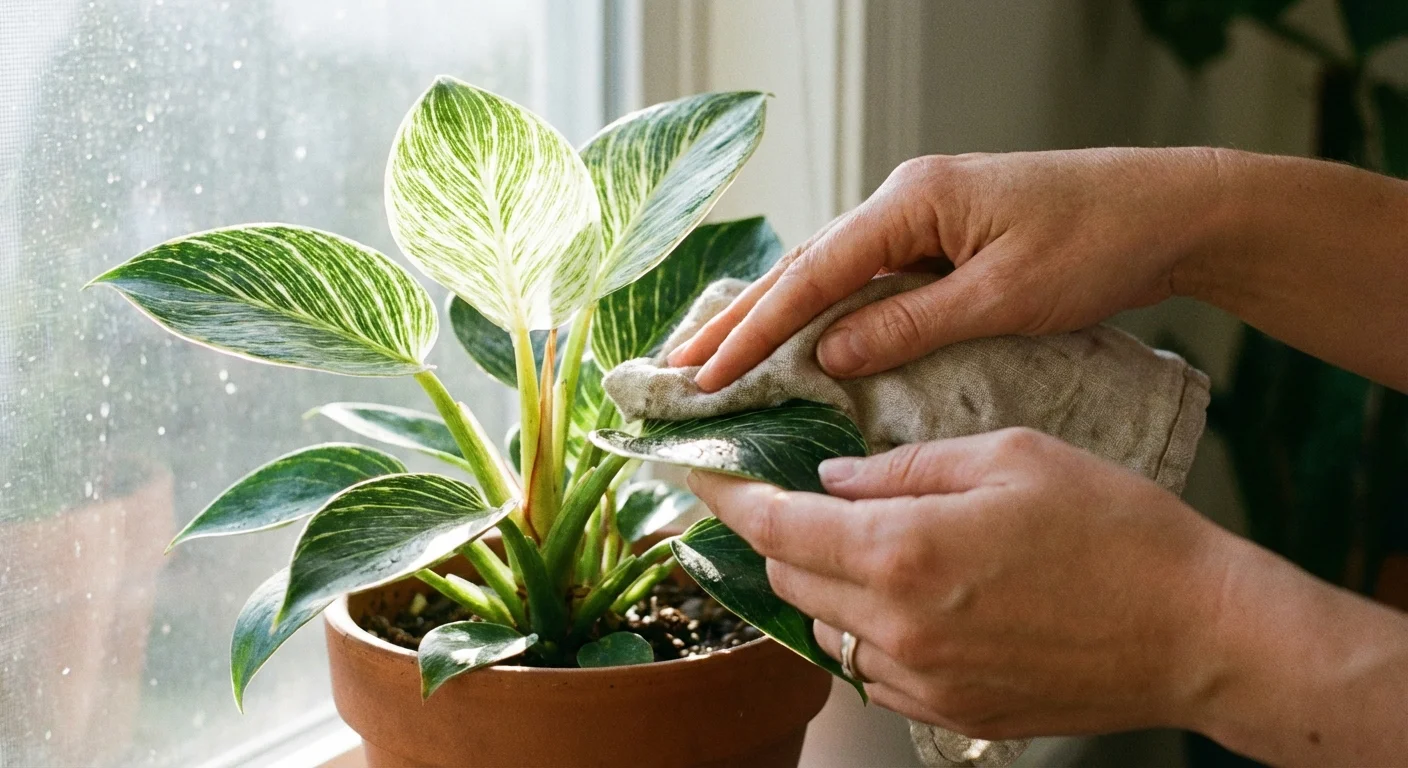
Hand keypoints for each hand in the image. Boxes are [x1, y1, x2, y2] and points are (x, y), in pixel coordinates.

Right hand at [670, 148, 1226, 390]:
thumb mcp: (1005, 295)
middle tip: (675, 371)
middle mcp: (903, 202)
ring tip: (712, 362)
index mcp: (912, 201)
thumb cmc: (1097, 243)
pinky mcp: (939, 243)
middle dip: (737, 324)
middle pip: (802, 269)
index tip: (706, 377)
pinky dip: (819, 315)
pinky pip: (862, 282)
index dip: (755, 331)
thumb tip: (829, 354)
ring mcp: (919, 220)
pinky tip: (793, 343)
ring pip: (825, 276)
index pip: (813, 274)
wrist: (1168, 212)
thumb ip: (912, 324)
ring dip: (770, 321)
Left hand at [687, 428, 1237, 738]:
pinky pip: (872, 670)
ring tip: (858, 543)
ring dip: (819, 584)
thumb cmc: (1117, 531)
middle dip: (772, 533)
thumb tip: (836, 477)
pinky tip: (905, 596)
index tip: (696, 473)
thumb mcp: (1010, 456)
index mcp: (905, 551)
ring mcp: (923, 681)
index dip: (726, 495)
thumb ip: (906, 466)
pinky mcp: (951, 713)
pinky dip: (864, 630)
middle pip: (788, 578)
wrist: (1197, 633)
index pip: (777, 524)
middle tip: (781, 496)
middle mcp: (899, 626)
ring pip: (824, 628)